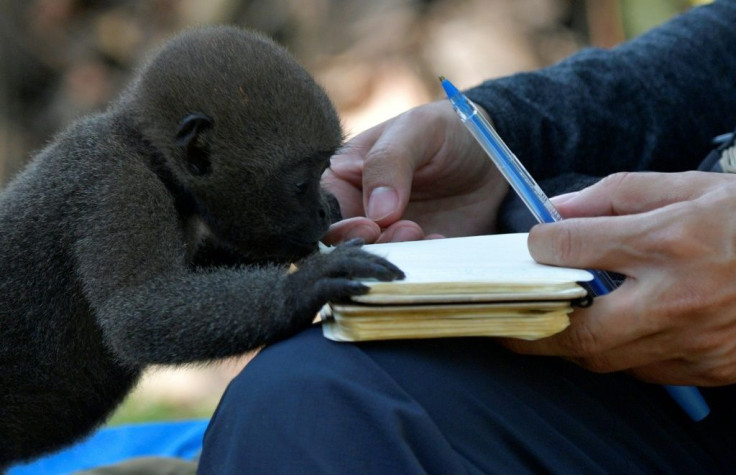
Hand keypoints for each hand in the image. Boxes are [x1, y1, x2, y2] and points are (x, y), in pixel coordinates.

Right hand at [284, 239, 404, 334]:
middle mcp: (322, 263)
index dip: (378, 258)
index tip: (397, 269)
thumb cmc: (296, 294)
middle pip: (356, 256)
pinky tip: (364, 290)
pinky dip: (348, 285)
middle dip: (380, 264)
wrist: (265, 309)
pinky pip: (331, 286)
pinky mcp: (308, 293)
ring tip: (390, 279)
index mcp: (327, 259)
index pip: (357, 253)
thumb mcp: (321, 273)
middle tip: (402, 275)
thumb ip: (340, 258)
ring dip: (370, 270)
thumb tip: (359, 241)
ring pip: (346, 266)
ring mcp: (314, 277)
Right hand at [322, 100, 508, 243]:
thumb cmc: (446, 131)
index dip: (338, 225)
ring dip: (397, 253)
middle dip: (369, 246)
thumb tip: (377, 212)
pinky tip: (440, 239)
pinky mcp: (416, 251)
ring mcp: (388, 235)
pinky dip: (421, 261)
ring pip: (375, 260)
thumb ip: (389, 161)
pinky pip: (409, 267)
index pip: (324, 210)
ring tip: (421, 230)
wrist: (493, 155)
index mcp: (345, 178)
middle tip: (405, 229)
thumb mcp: (418, 129)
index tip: (368, 225)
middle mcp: (359, 211)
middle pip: (343, 244)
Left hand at [504, 171, 735, 385]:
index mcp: (670, 240)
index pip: (572, 248)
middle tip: (503, 323)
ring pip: (605, 359)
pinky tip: (614, 332)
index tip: (533, 245)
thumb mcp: (690, 186)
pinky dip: (618, 354)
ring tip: (552, 325)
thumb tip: (557, 210)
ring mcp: (696, 341)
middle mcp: (679, 297)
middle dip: (531, 329)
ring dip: (572, 343)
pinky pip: (644, 371)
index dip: (539, 245)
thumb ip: (617, 195)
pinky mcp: (711, 368)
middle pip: (578, 330)